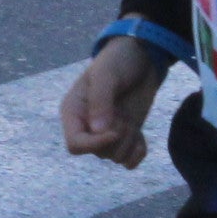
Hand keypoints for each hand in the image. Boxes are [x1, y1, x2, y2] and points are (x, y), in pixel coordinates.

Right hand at [62, 38, 170, 167]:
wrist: (142, 57)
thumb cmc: (118, 61)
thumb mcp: (106, 75)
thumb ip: (100, 100)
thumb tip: (98, 131)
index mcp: (74, 112)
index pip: (75, 145)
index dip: (94, 144)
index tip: (115, 131)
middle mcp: (87, 126)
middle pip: (98, 153)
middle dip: (116, 138)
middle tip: (124, 114)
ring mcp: (108, 132)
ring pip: (115, 157)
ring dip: (129, 142)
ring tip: (131, 119)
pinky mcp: (126, 136)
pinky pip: (130, 160)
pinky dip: (138, 152)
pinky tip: (141, 137)